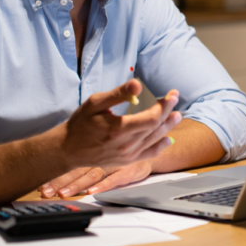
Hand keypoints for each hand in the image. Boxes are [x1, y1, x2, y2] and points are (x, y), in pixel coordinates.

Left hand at [39, 158, 159, 197]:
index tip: (41, 185)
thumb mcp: (104, 149)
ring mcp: (114, 165)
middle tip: (46, 192)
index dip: (55, 175)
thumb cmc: (124, 147)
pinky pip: (114, 179)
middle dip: (60, 183)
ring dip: (77, 185)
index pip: (70, 165)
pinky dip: (103, 186)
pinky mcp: (128, 171)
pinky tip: (93, 192)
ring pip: (92, 176)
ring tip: (63, 193)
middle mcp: (101, 159)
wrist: (150, 145)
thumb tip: (61, 164)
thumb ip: (86, 155)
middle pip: (77, 172)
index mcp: (92, 153)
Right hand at [60, 80, 180, 168]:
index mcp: (119, 129)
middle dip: (168, 111)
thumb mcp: (95, 103)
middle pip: (156, 128)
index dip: (164, 105)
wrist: (68, 149)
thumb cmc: (80, 123)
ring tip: (177, 115)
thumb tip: (137, 84)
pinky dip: (160, 146)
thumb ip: (118, 94)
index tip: (172, 94)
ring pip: (155, 140)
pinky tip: (168, 139)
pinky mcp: (127, 161)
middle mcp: (126, 145)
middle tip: (175, 98)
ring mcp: (128, 155)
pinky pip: (148, 154)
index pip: (151, 117)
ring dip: (167, 127)